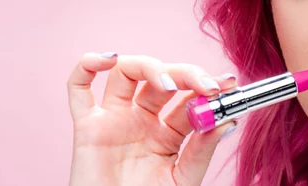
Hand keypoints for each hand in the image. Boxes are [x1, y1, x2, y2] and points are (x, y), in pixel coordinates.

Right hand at [67, 52, 236, 185]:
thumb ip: (201, 151)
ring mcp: (114, 120)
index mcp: (168, 133)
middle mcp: (141, 120)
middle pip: (162, 79)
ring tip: (169, 84)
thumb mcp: (183, 180)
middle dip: (187, 74)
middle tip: (208, 86)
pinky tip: (109, 60)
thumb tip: (226, 120)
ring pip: (125, 73)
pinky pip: (78, 88)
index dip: (208, 87)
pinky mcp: (87, 126)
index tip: (229, 84)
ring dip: (149, 66)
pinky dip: (88, 65)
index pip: (189, 99)